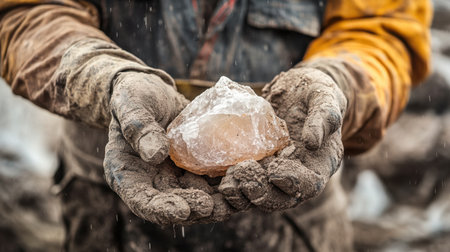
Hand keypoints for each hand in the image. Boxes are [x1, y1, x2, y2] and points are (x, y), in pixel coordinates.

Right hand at [104, 72, 233, 224]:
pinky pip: (212, 181)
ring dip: (217, 202)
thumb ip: (138, 127)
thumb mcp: (131, 104)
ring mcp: (177, 177)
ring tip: (234, 194)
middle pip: (175, 206)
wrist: (154, 90)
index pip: (143, 202)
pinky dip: (228, 184)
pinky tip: (244, 177)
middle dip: (196, 209)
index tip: (183, 210)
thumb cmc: (136, 95)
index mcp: (129, 174)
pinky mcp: (196, 168)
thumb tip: (156, 155)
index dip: (162, 210)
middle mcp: (153, 182)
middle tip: (214, 206)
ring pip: (198, 199)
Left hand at [219, 67, 346, 211]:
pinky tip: (215, 182)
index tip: (275, 171)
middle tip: (241, 174)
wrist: (294, 90)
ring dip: (242, 194)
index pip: (308, 185)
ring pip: (259, 195)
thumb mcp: (324, 97)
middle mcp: (295, 175)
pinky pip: (243, 182)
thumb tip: (312, 142)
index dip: (292, 183)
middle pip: (279, 197)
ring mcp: (273, 173)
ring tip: (227, 184)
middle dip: (260, 192)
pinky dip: (231, 186)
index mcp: (318, 165)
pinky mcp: (255, 166)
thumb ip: (324, 117)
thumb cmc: (315, 92)